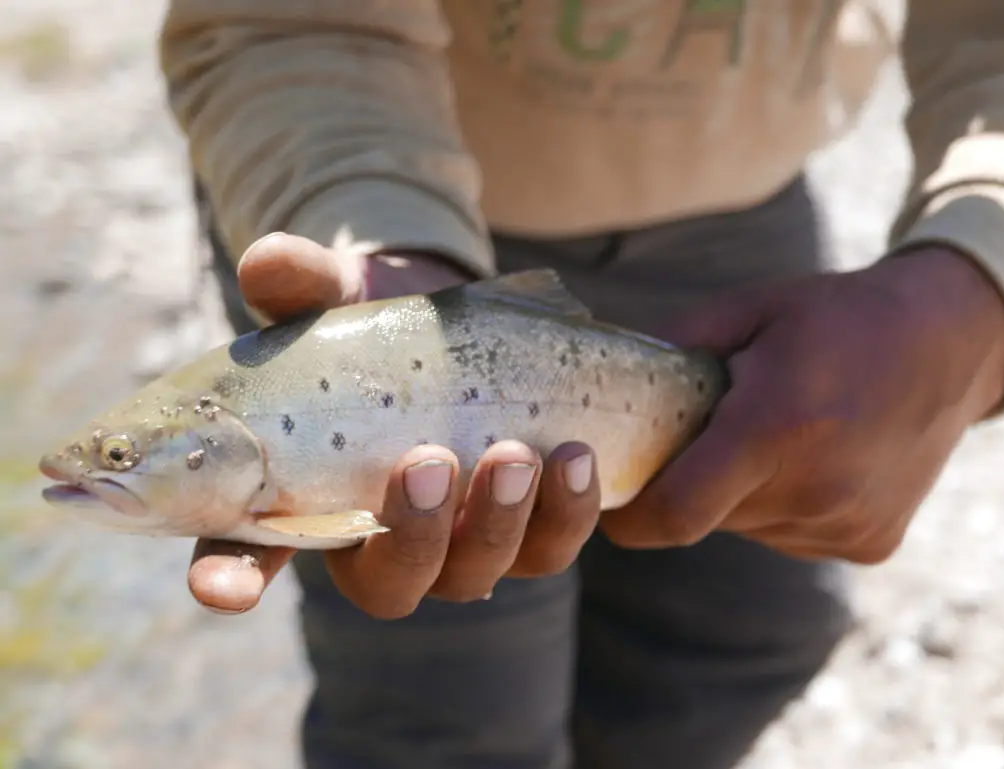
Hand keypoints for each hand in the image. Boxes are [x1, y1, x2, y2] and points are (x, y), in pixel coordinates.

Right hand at [189, 233, 600, 616]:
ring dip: (496, 522)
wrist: (466, 331)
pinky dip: (565, 509)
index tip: (224, 590)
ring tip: (515, 452)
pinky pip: (548, 547)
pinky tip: (574, 454)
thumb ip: (305, 285)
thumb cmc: (380, 329)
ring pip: (473, 572)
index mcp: (305, 498)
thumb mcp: (342, 298)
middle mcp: (380, 540)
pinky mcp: (526, 530)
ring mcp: (457, 544)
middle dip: (412, 535)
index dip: (231, 577)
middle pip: (387, 584)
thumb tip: (267, 260)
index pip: (248, 554)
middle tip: (428, 460)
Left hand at [600, 247, 1003, 562]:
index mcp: (775, 428)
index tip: (615, 505)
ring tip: (773, 437)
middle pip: (708, 516)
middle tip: (704, 439)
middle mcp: (813, 489)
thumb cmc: (840, 318)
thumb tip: (611, 382)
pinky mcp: (870, 542)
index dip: (632, 518)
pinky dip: (784, 505)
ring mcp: (845, 523)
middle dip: (689, 487)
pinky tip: (813, 457)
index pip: (676, 513)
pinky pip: (793, 534)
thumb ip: (676, 344)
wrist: (950, 343)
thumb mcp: (752, 310)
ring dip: (740, 494)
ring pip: (749, 527)